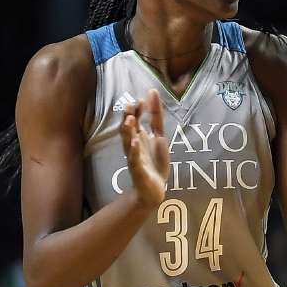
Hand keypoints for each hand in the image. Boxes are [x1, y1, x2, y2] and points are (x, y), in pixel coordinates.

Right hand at [119, 89, 169, 207]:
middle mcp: (134, 145)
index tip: (141, 99)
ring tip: (130, 119)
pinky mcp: (137, 170)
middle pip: (128, 129)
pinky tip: (135, 142)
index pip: (136, 120)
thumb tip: (152, 96)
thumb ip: (155, 119)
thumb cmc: (154, 162)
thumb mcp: (158, 137)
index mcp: (139, 137)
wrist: (153, 189)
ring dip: (128, 131)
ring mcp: (134, 157)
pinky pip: (134, 159)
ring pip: (128, 142)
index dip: (137, 110)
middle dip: (128, 117)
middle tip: (130, 105)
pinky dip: (134, 150)